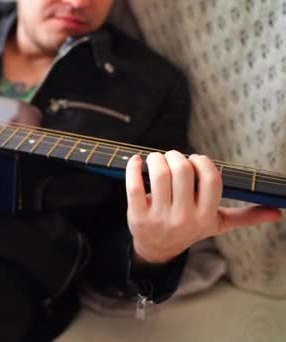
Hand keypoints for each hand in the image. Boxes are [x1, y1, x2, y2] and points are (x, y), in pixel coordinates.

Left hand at [125, 151, 281, 264]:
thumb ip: (244, 216)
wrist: (158, 249)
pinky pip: (134, 186)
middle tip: (171, 158)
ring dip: (156, 158)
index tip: (193, 161)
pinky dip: (133, 168)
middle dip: (175, 156)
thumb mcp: (217, 224)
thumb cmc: (189, 228)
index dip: (201, 162)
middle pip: (182, 171)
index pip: (211, 178)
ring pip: (159, 174)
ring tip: (156, 159)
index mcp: (206, 215)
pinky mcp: (137, 216)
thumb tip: (277, 213)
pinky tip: (136, 160)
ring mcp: (159, 217)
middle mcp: (184, 217)